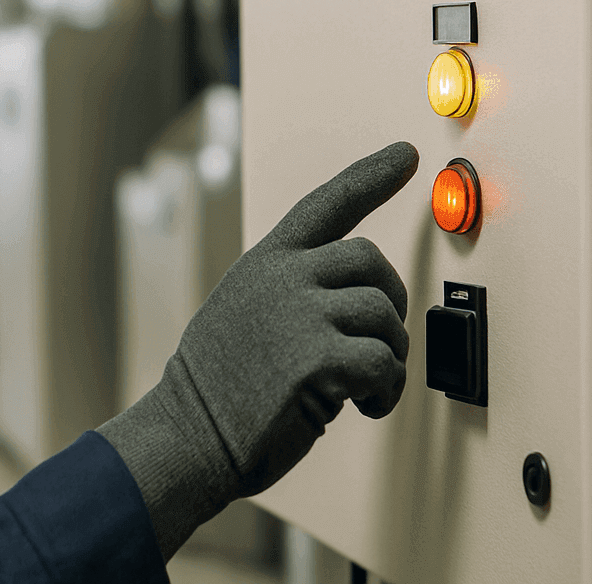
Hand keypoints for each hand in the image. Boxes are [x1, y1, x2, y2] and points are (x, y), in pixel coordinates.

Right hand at [98, 141, 417, 558]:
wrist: (187, 436)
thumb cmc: (218, 388)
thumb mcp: (243, 312)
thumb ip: (290, 291)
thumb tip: (352, 300)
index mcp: (265, 262)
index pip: (326, 203)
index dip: (370, 177)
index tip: (404, 155)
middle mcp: (281, 276)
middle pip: (371, 262)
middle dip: (390, 302)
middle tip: (381, 343)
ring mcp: (299, 312)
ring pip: (384, 315)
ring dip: (390, 356)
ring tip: (366, 386)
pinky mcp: (317, 356)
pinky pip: (385, 362)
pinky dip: (387, 391)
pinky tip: (364, 406)